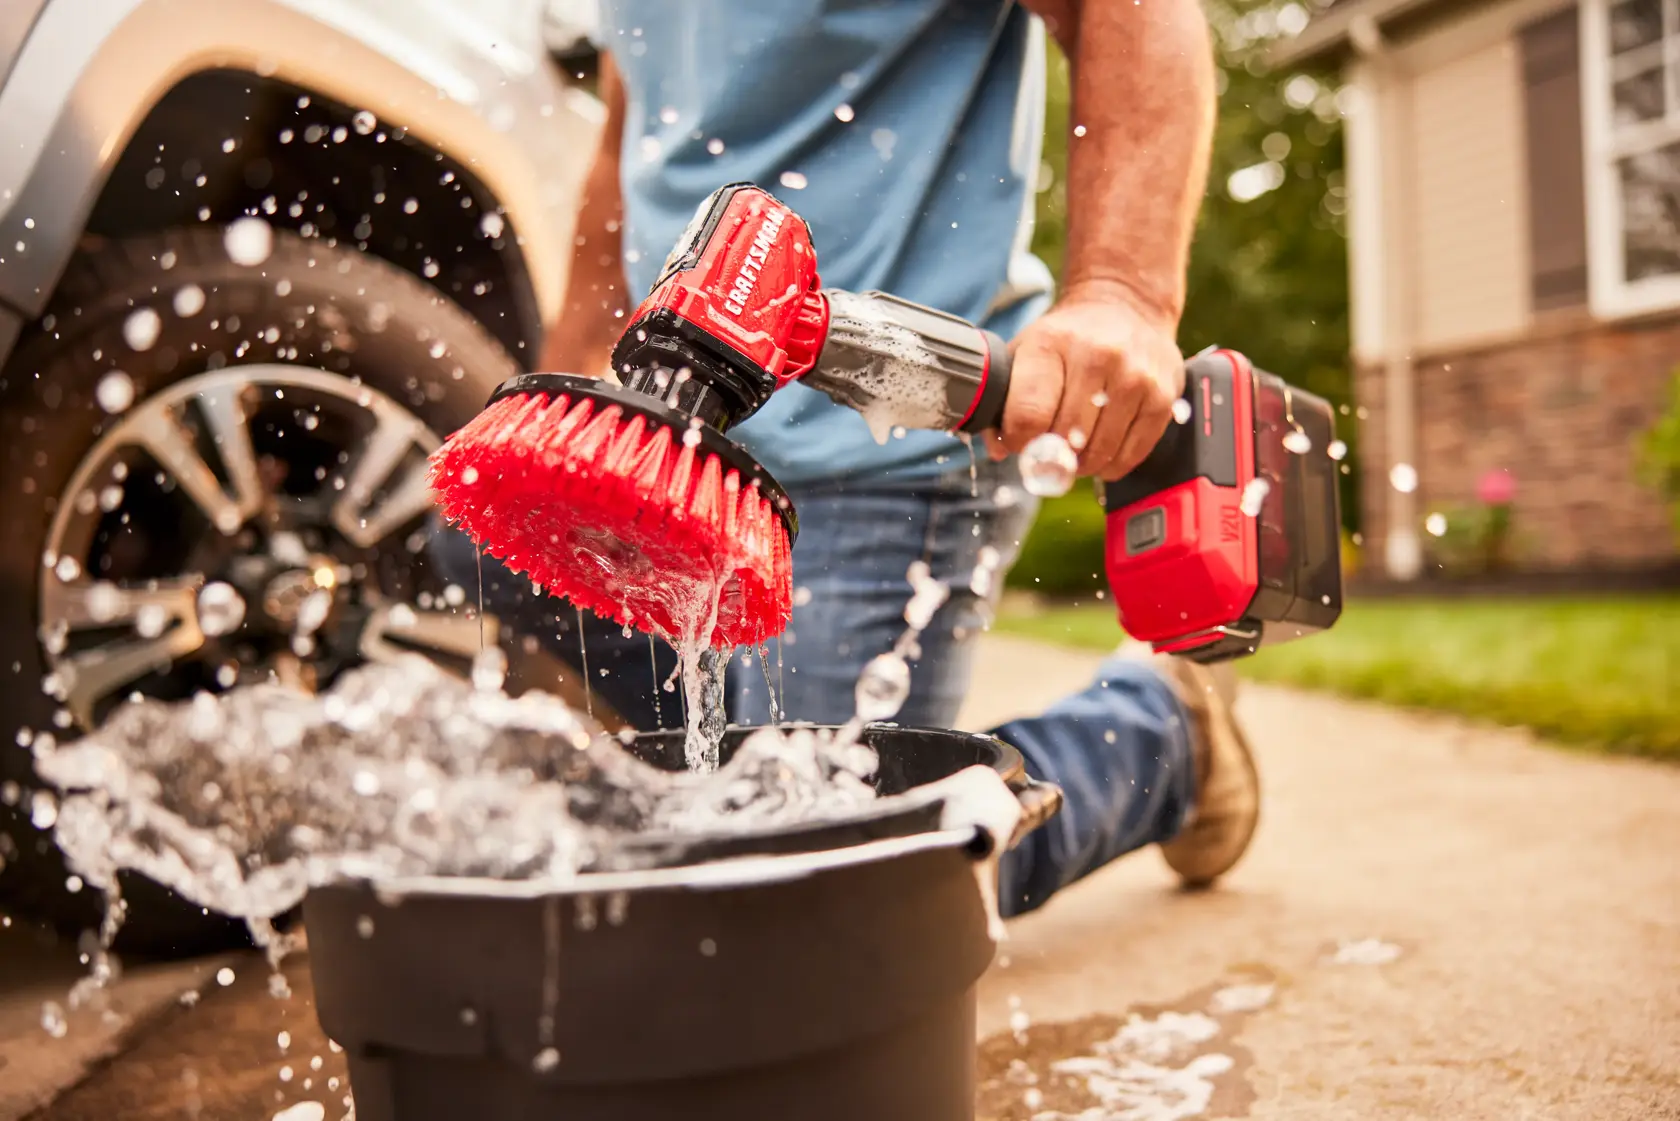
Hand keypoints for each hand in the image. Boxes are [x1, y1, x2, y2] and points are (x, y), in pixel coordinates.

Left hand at [988, 282, 1185, 481]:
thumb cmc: (1067, 339)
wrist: (1126, 305)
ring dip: (1082, 464)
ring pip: (1099, 452)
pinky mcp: (1163, 396)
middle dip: (1052, 456)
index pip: (1028, 416)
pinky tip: (1103, 451)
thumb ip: (1003, 400)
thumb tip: (997, 450)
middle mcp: (1097, 356)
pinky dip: (1112, 464)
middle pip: (1065, 439)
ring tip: (1076, 452)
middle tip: (1050, 452)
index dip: (1019, 442)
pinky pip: (1132, 454)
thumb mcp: (1026, 351)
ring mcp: (1135, 377)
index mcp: (1051, 344)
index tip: (1021, 443)